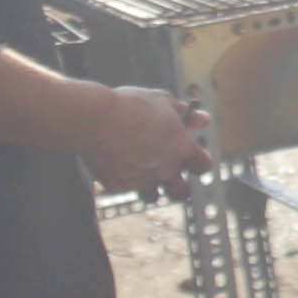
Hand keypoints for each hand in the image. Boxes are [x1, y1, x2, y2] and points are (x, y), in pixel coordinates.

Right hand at [83, 87, 211, 193]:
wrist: (94, 118)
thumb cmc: (130, 106)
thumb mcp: (163, 102)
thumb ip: (186, 114)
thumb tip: (204, 120)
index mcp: (182, 149)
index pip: (203, 165)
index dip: (198, 161)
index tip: (190, 156)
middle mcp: (166, 170)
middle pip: (182, 192)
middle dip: (179, 187)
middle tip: (170, 176)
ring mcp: (143, 181)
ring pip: (153, 196)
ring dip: (151, 188)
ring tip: (140, 170)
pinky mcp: (119, 186)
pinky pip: (125, 187)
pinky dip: (122, 177)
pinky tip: (113, 161)